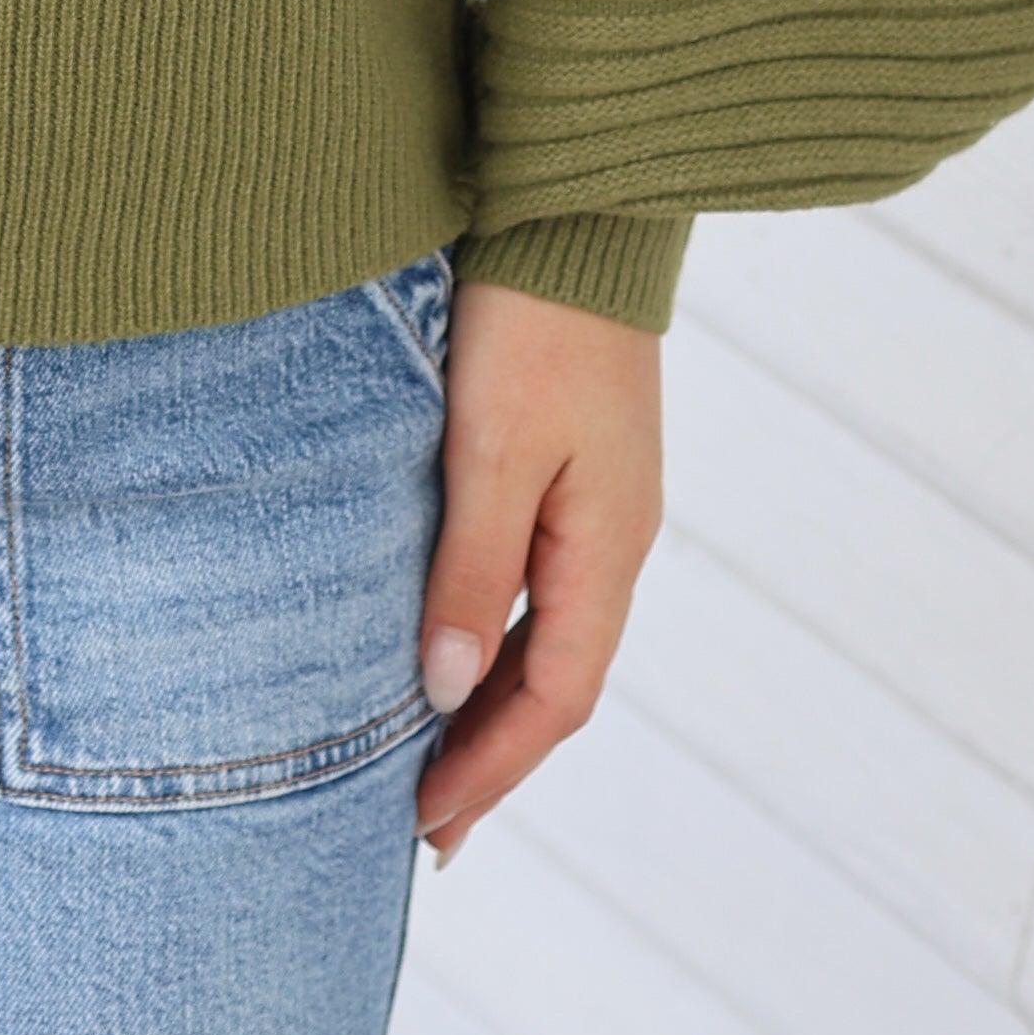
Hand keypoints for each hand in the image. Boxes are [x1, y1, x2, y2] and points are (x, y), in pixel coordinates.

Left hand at [413, 276, 663, 861]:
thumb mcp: (491, 449)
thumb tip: (441, 690)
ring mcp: (595, 502)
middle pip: (553, 681)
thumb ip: (468, 569)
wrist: (573, 208)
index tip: (426, 826)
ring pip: (541, 635)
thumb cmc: (533, 321)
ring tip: (426, 759)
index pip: (554, 698)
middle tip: (421, 826)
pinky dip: (488, 636)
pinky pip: (533, 584)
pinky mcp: (567, 465)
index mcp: (607, 547)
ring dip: (487, 702)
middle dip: (490, 756)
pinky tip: (447, 646)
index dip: (491, 768)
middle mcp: (612, 538)